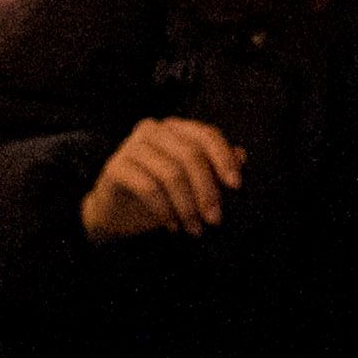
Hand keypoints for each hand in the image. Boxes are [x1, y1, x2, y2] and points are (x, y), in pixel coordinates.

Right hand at [83, 116, 242, 241]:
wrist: (119, 212)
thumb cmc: (162, 194)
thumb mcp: (193, 183)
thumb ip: (215, 168)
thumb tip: (242, 155)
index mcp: (175, 128)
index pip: (206, 135)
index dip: (224, 159)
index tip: (236, 186)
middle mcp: (152, 130)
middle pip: (190, 155)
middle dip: (207, 191)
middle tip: (215, 219)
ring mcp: (130, 146)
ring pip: (171, 173)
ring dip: (187, 206)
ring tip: (194, 229)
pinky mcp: (115, 166)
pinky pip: (148, 187)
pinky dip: (165, 210)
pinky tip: (171, 226)